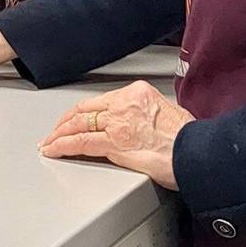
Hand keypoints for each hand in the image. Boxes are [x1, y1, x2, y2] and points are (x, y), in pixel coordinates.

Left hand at [38, 81, 189, 187]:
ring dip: (58, 134)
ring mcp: (117, 124)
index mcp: (137, 93)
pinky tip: (53, 150)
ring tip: (49, 142)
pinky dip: (62, 146)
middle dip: (65, 121)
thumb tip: (141, 121)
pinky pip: (80, 143)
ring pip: (77, 126)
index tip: (76, 118)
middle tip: (54, 131)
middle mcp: (124, 104)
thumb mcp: (169, 112)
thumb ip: (148, 113)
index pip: (100, 101)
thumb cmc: (189, 138)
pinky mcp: (114, 144)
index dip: (82, 111)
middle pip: (84, 110)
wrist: (197, 153)